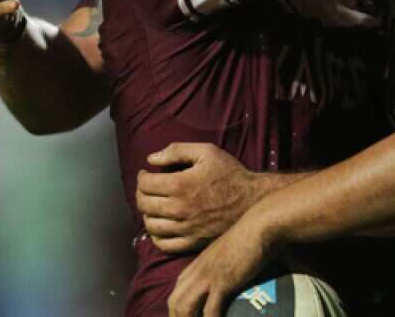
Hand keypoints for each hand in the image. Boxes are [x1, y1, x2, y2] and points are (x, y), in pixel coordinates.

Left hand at [137, 142, 257, 253]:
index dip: (142, 177)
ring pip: (151, 225)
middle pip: (144, 204)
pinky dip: (156, 236)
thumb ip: (177, 151)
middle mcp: (179, 209)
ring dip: (147, 214)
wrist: (253, 200)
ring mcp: (185, 228)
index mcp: (180, 185)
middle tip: (148, 189)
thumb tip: (151, 159)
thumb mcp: (207, 152)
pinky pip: (164, 244)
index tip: (146, 174)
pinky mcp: (192, 242)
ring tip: (153, 206)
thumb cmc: (230, 174)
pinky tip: (161, 226)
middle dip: (141, 194)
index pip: (145, 184)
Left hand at [167, 216, 274, 316]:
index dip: (178, 308)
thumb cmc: (251, 235)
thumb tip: (232, 277)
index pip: (178, 290)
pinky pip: (210, 311)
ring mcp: (208, 277)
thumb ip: (224, 264)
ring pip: (184, 308)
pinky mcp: (222, 283)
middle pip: (175, 302)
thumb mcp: (229, 251)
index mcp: (198, 263)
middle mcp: (198, 271)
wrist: (260, 226)